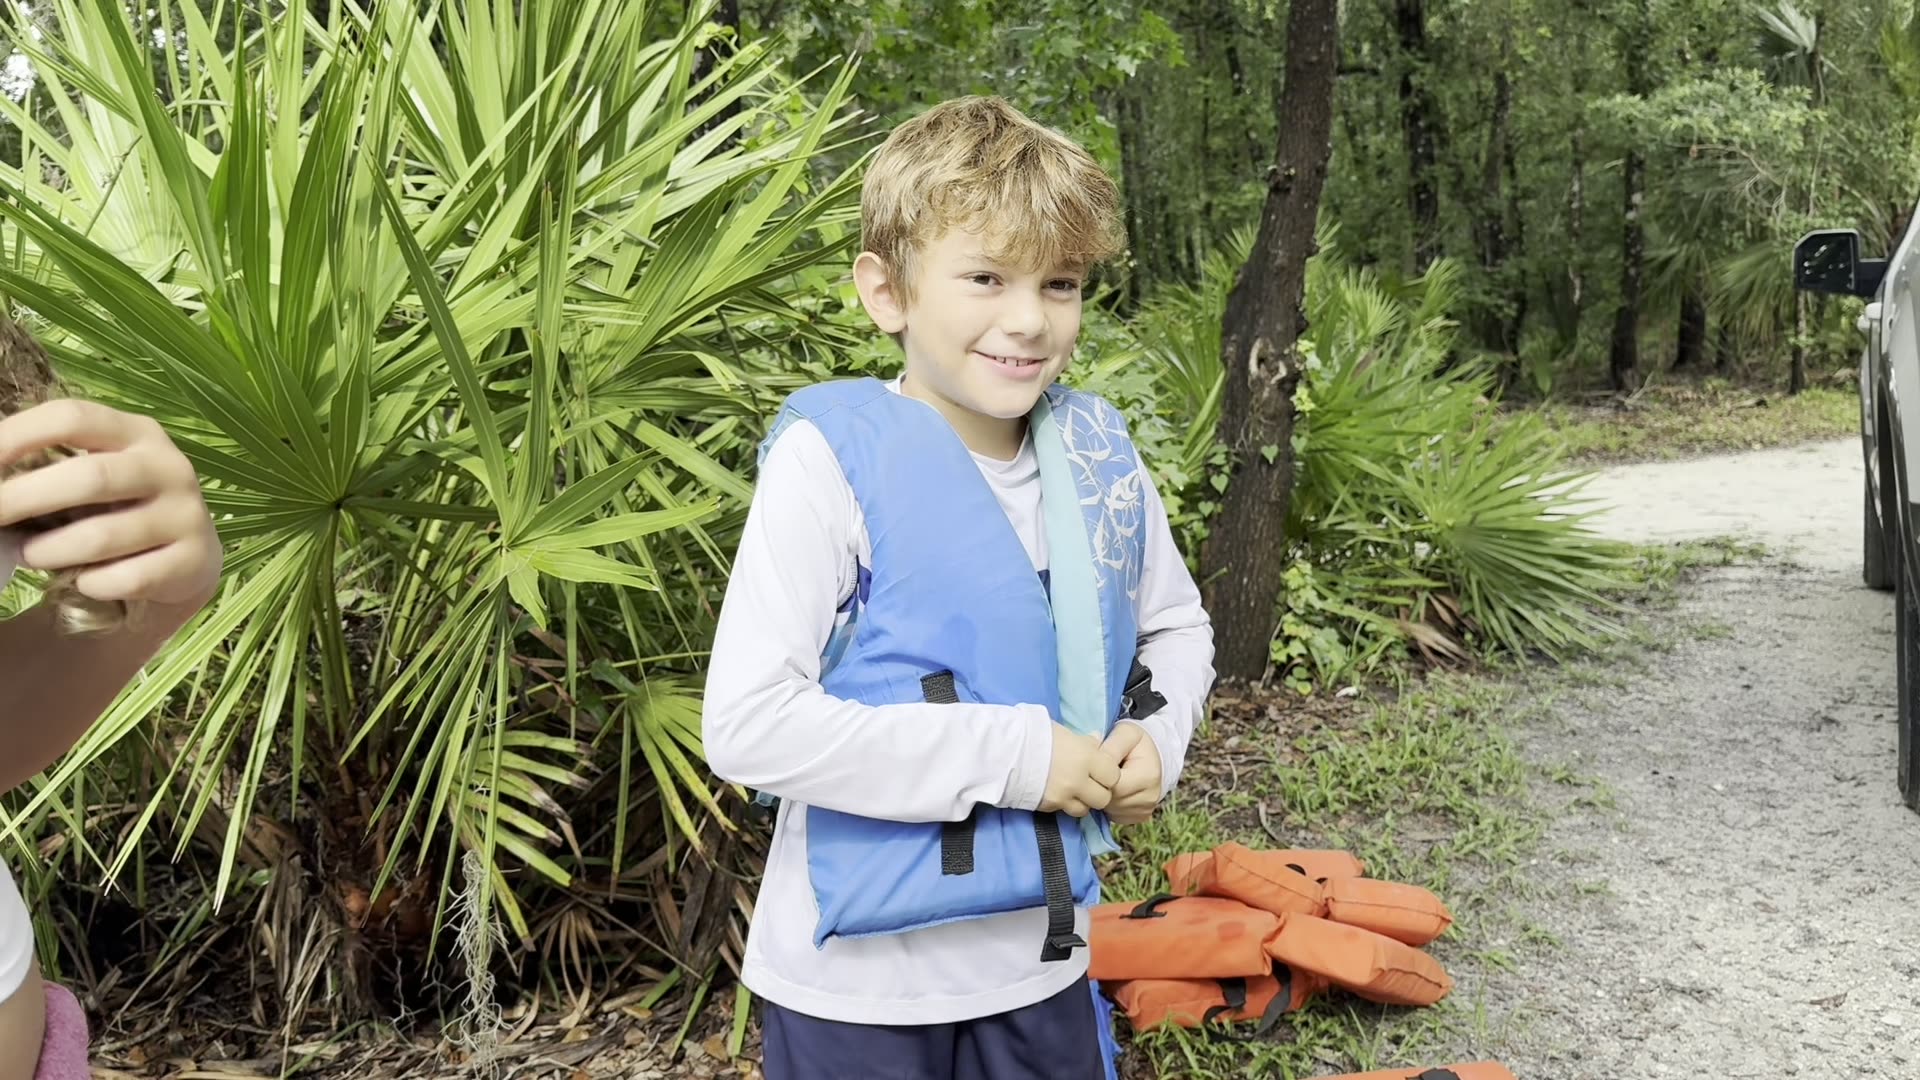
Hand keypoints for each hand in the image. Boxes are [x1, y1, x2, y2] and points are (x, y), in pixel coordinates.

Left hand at [0, 400, 220, 619]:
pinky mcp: (193, 560)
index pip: (73, 418)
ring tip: (31, 555)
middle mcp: (168, 466)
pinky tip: (85, 580)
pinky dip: (91, 583)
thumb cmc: (118, 508)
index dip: (19, 435)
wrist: (187, 556)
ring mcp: (185, 514)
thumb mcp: (91, 473)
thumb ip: (49, 468)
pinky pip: (126, 578)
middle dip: (24, 499)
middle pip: (89, 476)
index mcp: (136, 432)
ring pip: (102, 536)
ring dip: (50, 551)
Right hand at [1039, 726, 1119, 817]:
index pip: (1113, 776)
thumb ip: (1085, 742)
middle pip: (1103, 798)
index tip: (1100, 770)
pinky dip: (1064, 805)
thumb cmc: (1036, 734)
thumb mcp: (1065, 733)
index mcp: (1087, 758)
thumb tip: (1097, 741)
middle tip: (1089, 783)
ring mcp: (1064, 796)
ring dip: (1082, 802)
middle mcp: (1079, 780)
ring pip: (1085, 810)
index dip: (1108, 774)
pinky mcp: (1049, 806)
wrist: (1006, 750)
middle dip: (1098, 792)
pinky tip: (1057, 793)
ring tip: (1073, 791)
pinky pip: (1064, 811)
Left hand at [1100, 722, 1162, 824]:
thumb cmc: (1136, 743)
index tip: (1097, 764)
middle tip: (1099, 772)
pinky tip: (1113, 790)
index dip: (1099, 775)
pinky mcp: (1140, 817)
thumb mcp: (1126, 733)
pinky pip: (1116, 816)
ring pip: (1111, 809)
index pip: (1112, 784)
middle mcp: (1150, 798)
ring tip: (1107, 779)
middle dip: (1100, 786)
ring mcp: (1146, 810)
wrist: (1153, 755)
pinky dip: (1110, 805)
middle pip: (1110, 800)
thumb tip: (1095, 759)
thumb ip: (1111, 745)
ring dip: (1103, 796)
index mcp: (1148, 776)